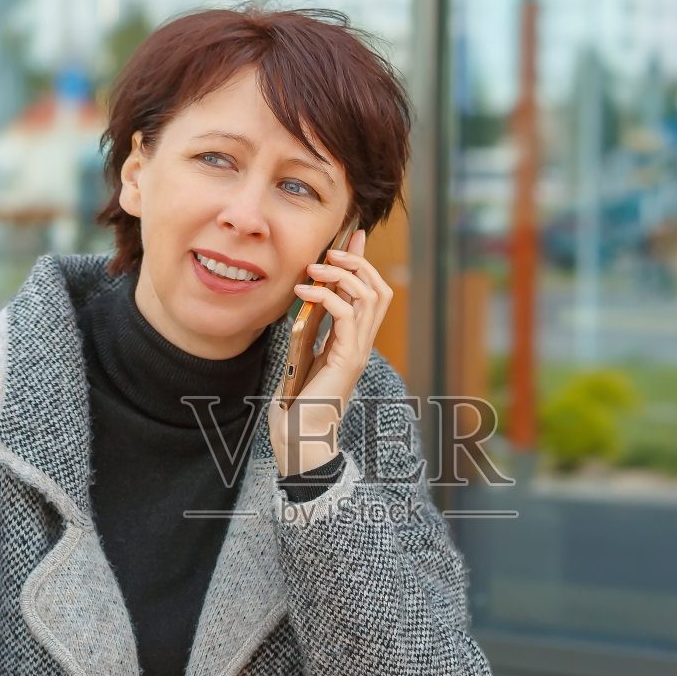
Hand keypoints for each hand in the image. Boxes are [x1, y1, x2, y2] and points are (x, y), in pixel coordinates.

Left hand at [269, 229, 395, 475]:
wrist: (301, 438)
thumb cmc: (297, 403)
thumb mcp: (302, 353)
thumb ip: (311, 327)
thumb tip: (308, 297)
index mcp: (354, 341)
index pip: (372, 293)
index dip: (364, 263)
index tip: (352, 237)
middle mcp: (362, 344)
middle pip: (379, 289)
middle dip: (358, 262)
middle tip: (330, 250)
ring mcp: (358, 352)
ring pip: (370, 296)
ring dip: (343, 274)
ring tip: (315, 267)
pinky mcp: (347, 360)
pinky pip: (346, 315)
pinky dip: (326, 296)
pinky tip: (303, 292)